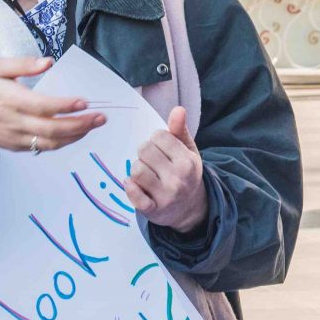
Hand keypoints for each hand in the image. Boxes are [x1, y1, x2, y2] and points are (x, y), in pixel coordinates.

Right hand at [0, 56, 105, 152]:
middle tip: (101, 117)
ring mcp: (16, 137)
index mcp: (9, 99)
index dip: (64, 105)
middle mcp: (14, 121)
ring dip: (75, 135)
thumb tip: (48, 62)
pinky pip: (43, 147)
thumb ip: (22, 64)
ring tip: (93, 124)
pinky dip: (63, 142)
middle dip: (80, 124)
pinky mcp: (17, 146)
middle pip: (52, 128)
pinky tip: (76, 133)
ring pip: (51, 142)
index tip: (84, 101)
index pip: (42, 106)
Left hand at [123, 107, 207, 232]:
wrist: (190, 209)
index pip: (158, 136)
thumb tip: (178, 109)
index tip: (161, 149)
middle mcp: (178, 178)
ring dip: (137, 170)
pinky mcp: (152, 210)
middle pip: (144, 151)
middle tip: (152, 162)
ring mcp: (165, 196)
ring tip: (145, 174)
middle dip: (145, 153)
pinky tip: (133, 185)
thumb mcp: (188, 151)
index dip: (156, 140)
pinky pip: (133, 194)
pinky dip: (130, 187)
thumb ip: (180, 130)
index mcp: (187, 161)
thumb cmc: (185, 174)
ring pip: (136, 170)